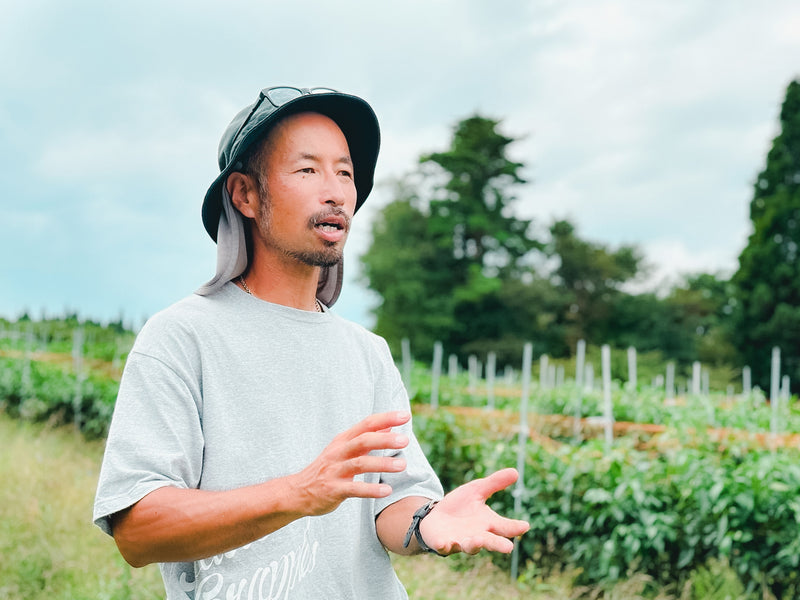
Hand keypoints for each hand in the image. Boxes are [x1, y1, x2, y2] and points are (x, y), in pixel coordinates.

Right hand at [290, 411, 410, 516]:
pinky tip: (386, 490)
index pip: (366, 425)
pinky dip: (370, 489)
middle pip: (363, 441)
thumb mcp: (344, 449)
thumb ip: (366, 438)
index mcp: (343, 440)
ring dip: (382, 463)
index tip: (405, 416)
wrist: (297, 492)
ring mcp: (334, 471)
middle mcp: (338, 452)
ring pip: (359, 463)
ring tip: (402, 465)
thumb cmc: (327, 469)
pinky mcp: (332, 490)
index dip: (385, 419)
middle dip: (384, 439)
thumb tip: (390, 425)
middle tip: (405, 440)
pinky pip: (353, 489)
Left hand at [418, 468, 529, 554]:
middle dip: (498, 545)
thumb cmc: (461, 505)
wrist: (436, 516)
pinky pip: (443, 546)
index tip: (525, 526)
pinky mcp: (442, 543)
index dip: (515, 527)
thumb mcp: (476, 490)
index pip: (504, 526)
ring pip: (470, 547)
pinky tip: (443, 543)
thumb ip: (494, 483)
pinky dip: (444, 546)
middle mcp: (477, 536)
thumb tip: (516, 472)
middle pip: (490, 542)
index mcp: (488, 523)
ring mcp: (460, 541)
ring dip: (474, 545)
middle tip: (509, 548)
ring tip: (478, 539)